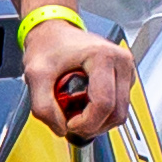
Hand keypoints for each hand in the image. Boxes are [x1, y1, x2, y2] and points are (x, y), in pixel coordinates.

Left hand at [25, 20, 136, 141]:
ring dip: (97, 122)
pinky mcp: (124, 78)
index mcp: (104, 57)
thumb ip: (43, 107)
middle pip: (116, 113)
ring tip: (76, 112)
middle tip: (70, 122)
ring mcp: (126, 70)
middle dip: (92, 126)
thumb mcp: (35, 75)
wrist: (54, 32)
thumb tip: (61, 129)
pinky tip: (84, 105)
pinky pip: (117, 107)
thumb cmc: (48, 45)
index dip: (85, 123)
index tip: (68, 123)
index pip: (104, 104)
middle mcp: (121, 62)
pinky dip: (101, 115)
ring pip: (119, 114)